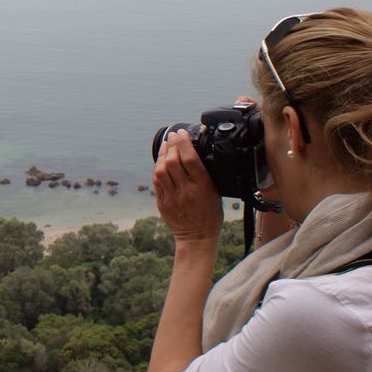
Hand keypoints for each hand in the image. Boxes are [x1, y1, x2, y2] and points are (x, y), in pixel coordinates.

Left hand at [152, 128, 223, 243]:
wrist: (197, 238)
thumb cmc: (210, 215)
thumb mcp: (216, 192)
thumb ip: (206, 174)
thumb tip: (197, 152)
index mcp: (203, 187)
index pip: (190, 159)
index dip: (183, 143)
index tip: (181, 133)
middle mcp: (186, 191)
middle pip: (173, 162)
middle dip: (171, 145)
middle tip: (172, 136)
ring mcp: (172, 198)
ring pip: (161, 170)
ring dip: (162, 155)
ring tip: (165, 145)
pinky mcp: (162, 203)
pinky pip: (156, 182)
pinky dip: (157, 169)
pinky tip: (160, 161)